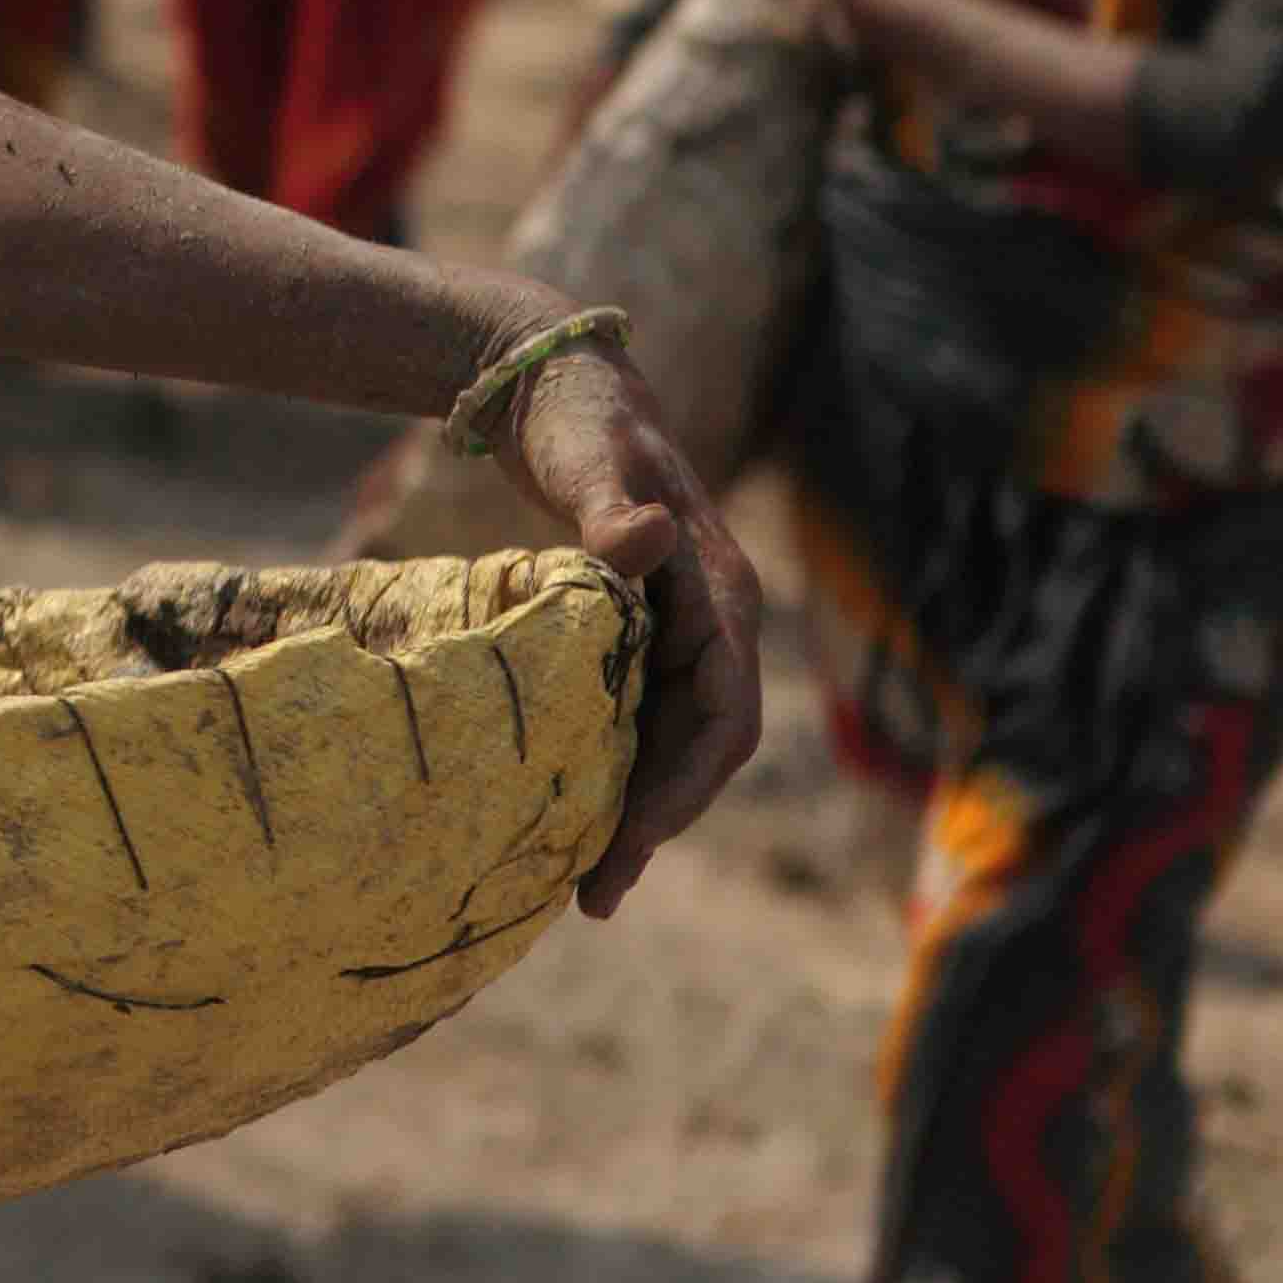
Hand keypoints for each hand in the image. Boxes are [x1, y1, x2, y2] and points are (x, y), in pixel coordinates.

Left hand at [493, 342, 766, 915]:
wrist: (557, 387)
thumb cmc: (581, 420)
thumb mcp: (593, 458)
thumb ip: (614, 506)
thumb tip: (648, 541)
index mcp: (721, 592)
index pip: (725, 711)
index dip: (686, 780)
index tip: (637, 835)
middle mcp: (715, 622)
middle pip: (702, 746)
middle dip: (657, 821)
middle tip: (596, 895)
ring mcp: (681, 633)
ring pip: (672, 743)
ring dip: (636, 810)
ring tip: (584, 886)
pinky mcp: (643, 635)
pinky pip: (639, 718)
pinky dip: (614, 768)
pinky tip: (571, 815)